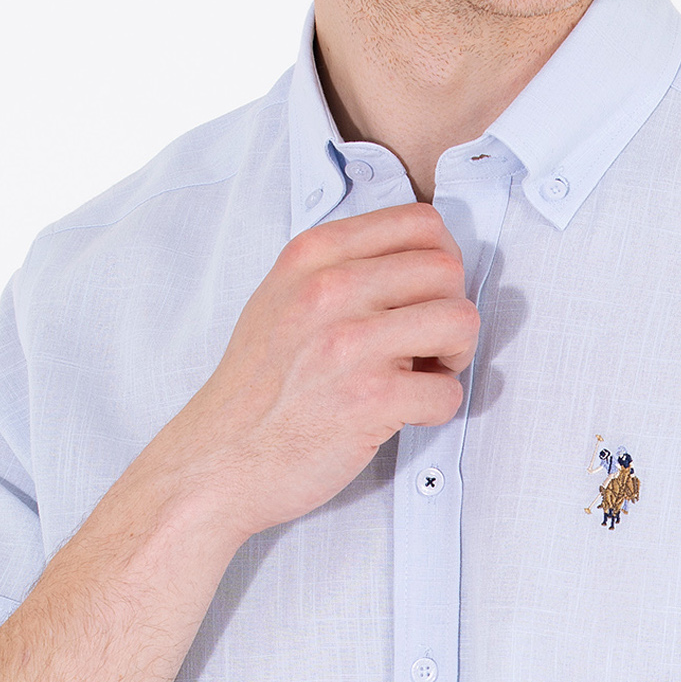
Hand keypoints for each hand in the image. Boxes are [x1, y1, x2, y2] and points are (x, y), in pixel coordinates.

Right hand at [167, 202, 478, 540]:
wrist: (219, 459)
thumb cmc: (257, 386)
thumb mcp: (282, 297)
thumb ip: (339, 267)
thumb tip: (418, 256)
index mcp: (313, 256)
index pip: (421, 223)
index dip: (441, 261)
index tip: (426, 296)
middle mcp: (330, 290)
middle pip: (447, 270)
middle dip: (451, 310)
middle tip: (428, 346)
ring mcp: (349, 343)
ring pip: (461, 321)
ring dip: (455, 355)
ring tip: (422, 375)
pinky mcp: (369, 398)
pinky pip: (448, 392)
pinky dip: (436, 409)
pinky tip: (403, 413)